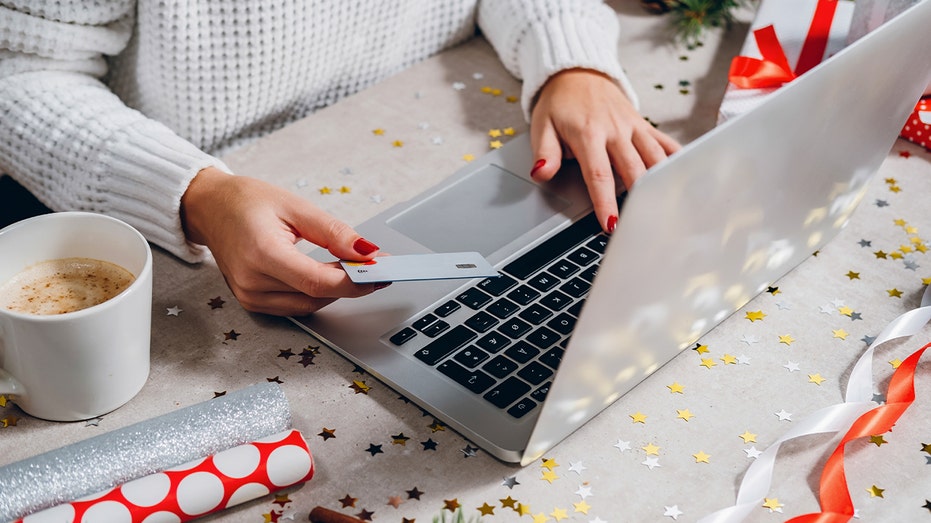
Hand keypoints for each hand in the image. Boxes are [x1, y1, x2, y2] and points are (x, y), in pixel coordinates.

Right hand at [181, 167, 385, 315]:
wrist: (209, 208)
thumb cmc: (246, 201)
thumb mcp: (295, 206)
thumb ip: (334, 232)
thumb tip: (367, 251)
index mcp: (261, 253)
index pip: (317, 281)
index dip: (354, 281)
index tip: (380, 271)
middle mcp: (252, 281)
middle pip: (316, 295)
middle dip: (351, 283)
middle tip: (375, 264)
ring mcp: (250, 296)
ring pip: (309, 305)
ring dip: (335, 290)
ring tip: (352, 266)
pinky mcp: (251, 302)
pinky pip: (295, 306)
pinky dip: (316, 293)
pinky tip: (328, 275)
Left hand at [529, 68, 679, 232]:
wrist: (577, 72)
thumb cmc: (559, 103)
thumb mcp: (542, 126)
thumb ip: (544, 152)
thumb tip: (540, 173)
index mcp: (589, 134)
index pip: (599, 174)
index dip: (606, 201)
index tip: (611, 224)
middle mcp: (615, 130)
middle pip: (633, 169)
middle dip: (639, 199)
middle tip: (642, 225)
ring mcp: (633, 127)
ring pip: (655, 158)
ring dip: (661, 184)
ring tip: (667, 209)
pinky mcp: (644, 125)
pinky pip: (665, 143)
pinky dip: (677, 160)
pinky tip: (686, 178)